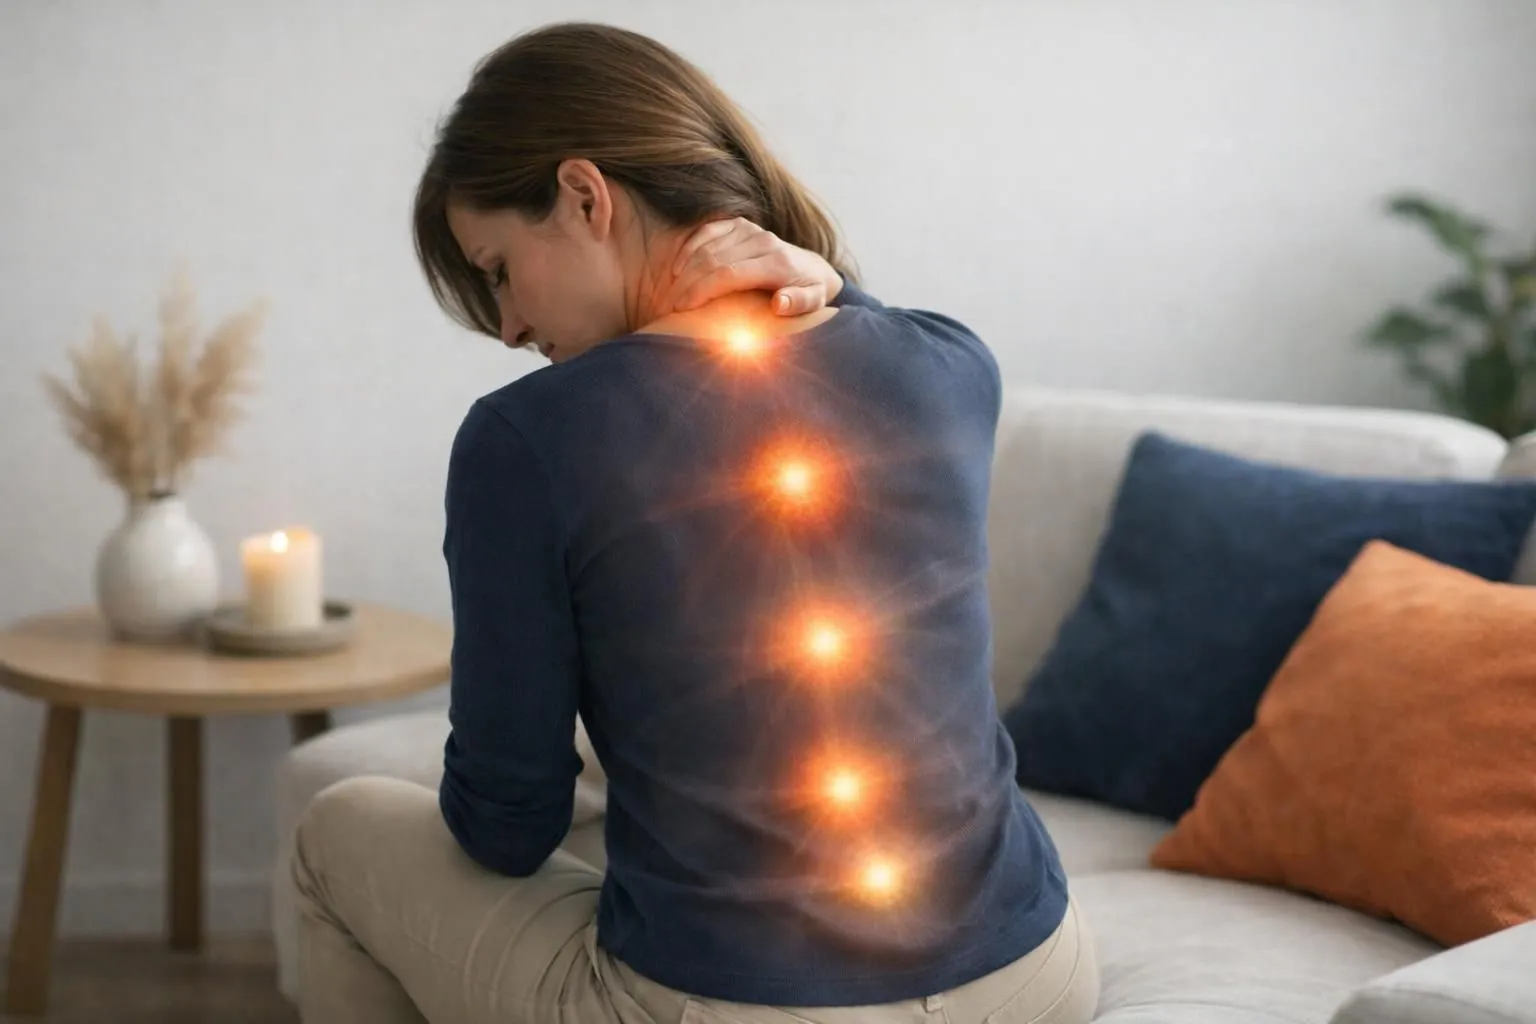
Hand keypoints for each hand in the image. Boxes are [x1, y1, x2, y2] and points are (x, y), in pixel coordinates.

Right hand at [669, 218, 843, 315]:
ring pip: (706, 246)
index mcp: (777, 262)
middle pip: (713, 260)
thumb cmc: (807, 292)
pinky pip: (707, 232)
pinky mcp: (739, 224)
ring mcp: (750, 229)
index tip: (682, 309)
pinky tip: (676, 270)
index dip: (702, 291)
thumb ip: (799, 303)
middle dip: (687, 284)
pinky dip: (689, 249)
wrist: (811, 268)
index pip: (729, 274)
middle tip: (668, 306)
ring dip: (684, 270)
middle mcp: (762, 241)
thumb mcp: (813, 302)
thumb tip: (779, 303)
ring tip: (669, 294)